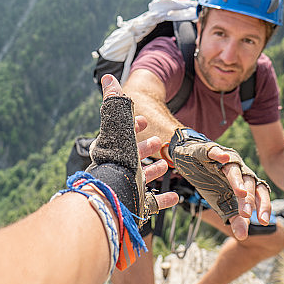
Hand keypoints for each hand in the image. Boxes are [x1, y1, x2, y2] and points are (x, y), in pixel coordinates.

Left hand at [90, 75, 176, 217]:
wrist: (116, 196)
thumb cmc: (119, 156)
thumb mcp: (119, 124)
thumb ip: (115, 103)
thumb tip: (107, 78)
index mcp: (115, 148)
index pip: (122, 133)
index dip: (134, 125)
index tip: (145, 120)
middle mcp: (120, 167)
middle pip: (133, 155)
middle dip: (147, 147)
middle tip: (159, 142)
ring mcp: (128, 186)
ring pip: (142, 177)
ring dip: (155, 169)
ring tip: (167, 165)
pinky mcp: (137, 204)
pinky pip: (152, 203)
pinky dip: (165, 199)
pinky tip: (175, 196)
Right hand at [168, 128, 270, 240]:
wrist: (194, 160)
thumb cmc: (213, 183)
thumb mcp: (224, 203)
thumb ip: (235, 218)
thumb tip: (243, 237)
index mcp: (247, 183)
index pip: (260, 193)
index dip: (264, 206)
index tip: (264, 221)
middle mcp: (241, 170)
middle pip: (249, 183)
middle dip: (248, 199)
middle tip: (246, 214)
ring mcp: (227, 160)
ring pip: (235, 170)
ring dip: (238, 181)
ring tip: (241, 193)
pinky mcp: (211, 152)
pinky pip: (216, 152)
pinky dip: (220, 154)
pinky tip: (224, 158)